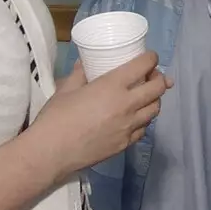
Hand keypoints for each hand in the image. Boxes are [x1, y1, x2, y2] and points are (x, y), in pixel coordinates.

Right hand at [27, 53, 171, 180]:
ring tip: (145, 97)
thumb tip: (85, 63)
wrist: (51, 152)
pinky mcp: (125, 144)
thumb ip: (80, 73)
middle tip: (151, 76)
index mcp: (112, 86)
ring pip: (155, 110)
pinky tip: (135, 118)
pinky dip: (144, 120)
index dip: (151, 58)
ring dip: (154, 100)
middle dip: (159, 78)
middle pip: (157, 88)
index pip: (143, 66)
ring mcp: (129, 126)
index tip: (150, 57)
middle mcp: (127, 105)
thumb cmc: (56, 117)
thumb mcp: (67, 88)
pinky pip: (144, 129)